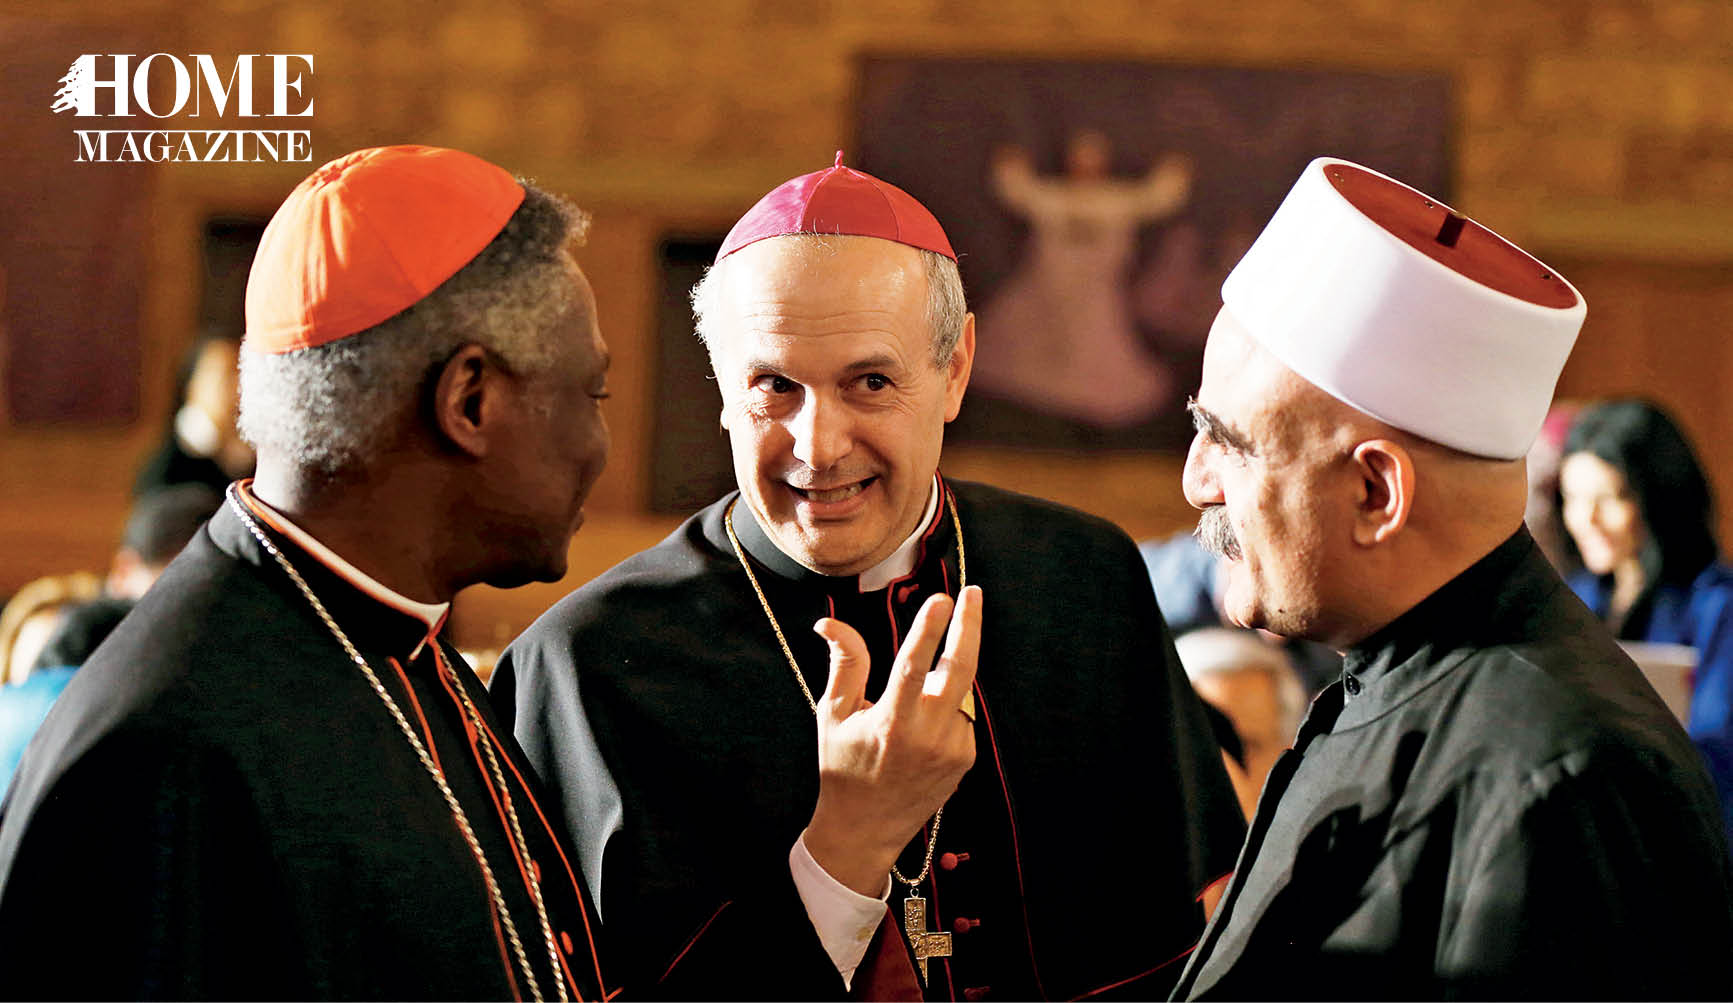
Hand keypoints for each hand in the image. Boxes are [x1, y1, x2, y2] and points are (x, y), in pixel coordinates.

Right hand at [802, 586, 981, 895]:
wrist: (866, 829)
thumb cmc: (843, 768)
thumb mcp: (833, 715)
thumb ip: (844, 664)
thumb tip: (829, 622)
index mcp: (890, 724)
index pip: (916, 665)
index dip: (930, 628)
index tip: (942, 597)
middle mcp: (927, 736)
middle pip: (960, 669)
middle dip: (969, 626)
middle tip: (972, 593)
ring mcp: (952, 749)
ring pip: (959, 690)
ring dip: (946, 674)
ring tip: (920, 686)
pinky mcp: (965, 758)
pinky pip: (962, 714)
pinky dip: (946, 703)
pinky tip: (923, 721)